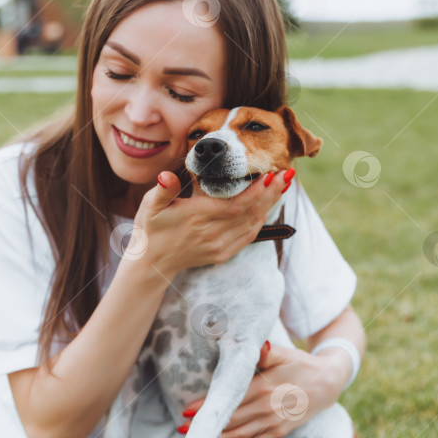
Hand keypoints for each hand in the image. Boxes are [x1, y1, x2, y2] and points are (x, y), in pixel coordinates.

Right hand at [131, 169, 292, 280]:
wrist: (152, 262)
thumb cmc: (151, 228)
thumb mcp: (150, 206)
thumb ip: (162, 189)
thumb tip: (165, 176)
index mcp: (199, 217)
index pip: (237, 205)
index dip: (258, 191)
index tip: (271, 174)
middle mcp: (213, 233)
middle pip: (251, 213)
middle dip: (272, 193)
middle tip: (287, 174)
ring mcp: (220, 246)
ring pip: (253, 224)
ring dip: (270, 205)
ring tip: (282, 186)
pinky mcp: (222, 254)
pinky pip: (248, 237)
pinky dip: (260, 221)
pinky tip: (267, 207)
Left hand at [180, 342, 339, 437]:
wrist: (327, 382)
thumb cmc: (299, 364)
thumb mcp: (284, 353)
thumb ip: (266, 352)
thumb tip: (259, 344)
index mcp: (264, 386)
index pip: (231, 398)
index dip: (208, 406)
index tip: (187, 410)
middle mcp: (267, 408)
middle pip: (231, 420)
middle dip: (207, 425)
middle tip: (183, 427)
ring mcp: (273, 423)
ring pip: (240, 436)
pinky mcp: (279, 432)